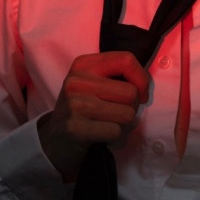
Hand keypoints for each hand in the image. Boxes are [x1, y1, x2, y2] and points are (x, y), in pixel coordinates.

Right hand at [37, 51, 149, 179]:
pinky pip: (115, 131)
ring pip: (126, 113)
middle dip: (131, 106)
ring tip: (107, 123)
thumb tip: (144, 83)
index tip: (140, 93)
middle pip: (130, 92)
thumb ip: (117, 74)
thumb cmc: (82, 108)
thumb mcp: (93, 82)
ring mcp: (75, 104)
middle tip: (116, 112)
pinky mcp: (75, 128)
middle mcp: (77, 81)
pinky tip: (100, 135)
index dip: (142, 78)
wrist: (55, 139)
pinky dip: (113, 136)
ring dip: (123, 123)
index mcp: (84, 64)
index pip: (126, 60)